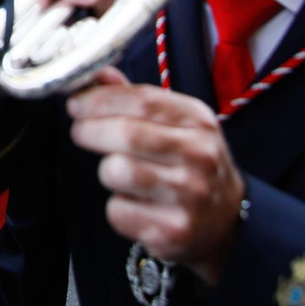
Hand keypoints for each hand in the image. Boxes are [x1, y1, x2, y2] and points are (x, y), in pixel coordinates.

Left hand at [68, 66, 245, 284]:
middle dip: (90, 129)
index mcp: (198, 121)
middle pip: (126, 134)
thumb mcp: (178, 124)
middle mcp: (198, 155)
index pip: (142, 99)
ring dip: (106, 170)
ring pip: (117, 171)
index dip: (100, 98)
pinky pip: (118, 211)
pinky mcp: (173, 230)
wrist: (228, 221)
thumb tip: (98, 74)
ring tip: (118, 172)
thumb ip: (137, 99)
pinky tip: (134, 204)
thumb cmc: (193, 165)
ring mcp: (188, 195)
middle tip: (80, 131)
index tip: (76, 103)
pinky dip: (116, 207)